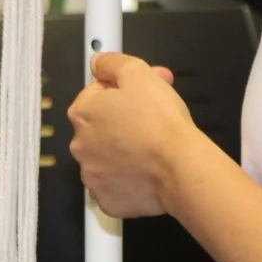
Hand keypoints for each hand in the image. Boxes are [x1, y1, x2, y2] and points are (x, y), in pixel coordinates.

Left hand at [67, 52, 197, 218]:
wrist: (181, 167)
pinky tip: (146, 170)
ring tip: (151, 147)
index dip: (122, 92)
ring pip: (107, 157)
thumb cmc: (161, 123)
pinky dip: (128, 179)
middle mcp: (80, 145)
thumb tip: (99, 61)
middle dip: (123, 120)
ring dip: (124, 150)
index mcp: (82, 113)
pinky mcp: (108, 199)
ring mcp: (93, 175)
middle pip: (101, 127)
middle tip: (151, 120)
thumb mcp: (138, 73)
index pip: (96, 95)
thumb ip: (112, 62)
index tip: (140, 96)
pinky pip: (116, 185)